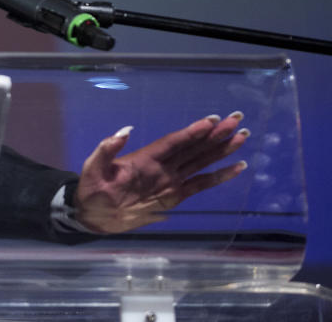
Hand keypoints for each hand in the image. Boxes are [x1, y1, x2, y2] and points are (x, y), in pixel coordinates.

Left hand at [73, 112, 249, 233]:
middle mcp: (162, 166)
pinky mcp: (174, 196)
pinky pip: (200, 185)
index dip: (193, 131)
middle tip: (237, 119)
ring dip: (221, 150)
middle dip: (215, 134)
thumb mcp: (93, 167)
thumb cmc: (91, 188)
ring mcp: (170, 180)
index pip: (174, 142)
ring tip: (241, 138)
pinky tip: (235, 168)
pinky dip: (218, 177)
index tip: (213, 120)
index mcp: (145, 158)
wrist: (92, 214)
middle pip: (193, 147)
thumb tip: (126, 129)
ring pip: (201, 162)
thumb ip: (107, 148)